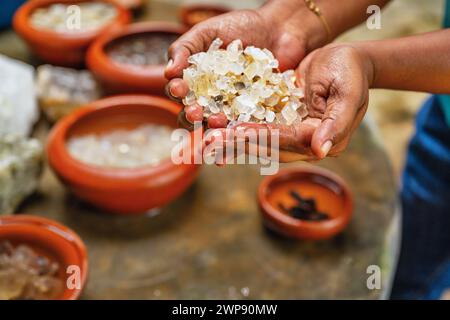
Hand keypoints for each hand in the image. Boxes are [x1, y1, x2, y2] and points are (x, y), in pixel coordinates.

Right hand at [165, 0, 327, 124]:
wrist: (280, 29)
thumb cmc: (241, 26)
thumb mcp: (208, 31)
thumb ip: (186, 48)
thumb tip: (168, 72)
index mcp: (195, 79)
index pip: (179, 91)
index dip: (176, 91)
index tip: (179, 88)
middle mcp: (210, 97)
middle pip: (194, 114)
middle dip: (191, 116)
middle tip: (195, 112)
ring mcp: (232, 108)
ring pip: (216, 125)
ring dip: (213, 128)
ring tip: (217, 122)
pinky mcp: (253, 114)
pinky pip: (243, 128)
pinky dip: (238, 135)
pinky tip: (235, 136)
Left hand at [207, 43, 374, 162]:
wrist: (344, 59)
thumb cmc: (351, 72)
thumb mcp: (349, 93)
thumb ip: (336, 123)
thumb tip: (320, 152)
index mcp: (323, 139)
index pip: (287, 140)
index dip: (262, 136)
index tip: (235, 132)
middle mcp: (305, 142)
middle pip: (269, 146)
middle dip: (238, 144)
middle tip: (210, 142)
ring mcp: (292, 133)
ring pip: (259, 141)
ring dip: (233, 141)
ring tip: (206, 140)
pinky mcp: (281, 120)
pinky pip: (257, 127)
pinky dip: (237, 130)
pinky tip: (216, 130)